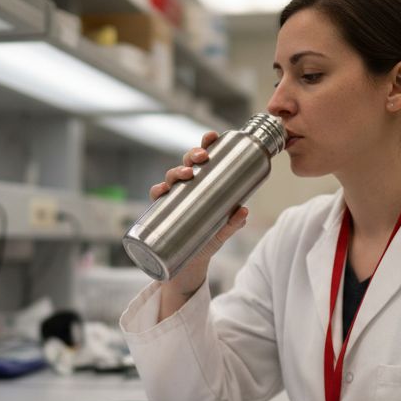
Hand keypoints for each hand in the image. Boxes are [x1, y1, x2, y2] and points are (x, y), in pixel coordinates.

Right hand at [151, 132, 247, 298]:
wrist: (189, 265)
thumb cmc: (207, 240)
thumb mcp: (223, 232)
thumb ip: (233, 223)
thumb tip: (244, 211)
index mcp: (203, 184)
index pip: (204, 159)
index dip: (206, 144)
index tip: (212, 136)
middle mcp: (187, 187)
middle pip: (187, 163)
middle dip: (192, 155)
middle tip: (201, 157)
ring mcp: (174, 198)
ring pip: (171, 176)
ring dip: (176, 171)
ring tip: (186, 175)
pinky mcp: (162, 211)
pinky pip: (156, 197)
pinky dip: (158, 191)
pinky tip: (162, 191)